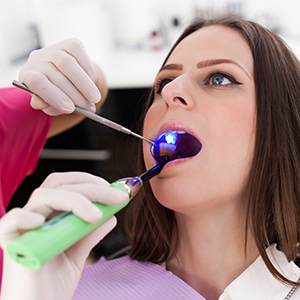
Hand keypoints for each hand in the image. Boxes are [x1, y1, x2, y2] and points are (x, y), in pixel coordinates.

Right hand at [0, 172, 127, 299]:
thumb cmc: (53, 286)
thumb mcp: (78, 254)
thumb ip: (91, 232)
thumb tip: (110, 214)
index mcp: (50, 216)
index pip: (66, 185)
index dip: (90, 181)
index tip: (114, 190)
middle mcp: (35, 218)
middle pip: (58, 186)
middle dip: (91, 187)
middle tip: (117, 197)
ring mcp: (24, 230)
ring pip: (43, 197)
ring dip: (74, 200)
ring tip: (96, 215)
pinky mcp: (12, 245)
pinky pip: (11, 222)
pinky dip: (26, 216)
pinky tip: (43, 221)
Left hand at [18, 39, 101, 115]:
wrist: (69, 80)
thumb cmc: (58, 95)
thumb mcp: (51, 104)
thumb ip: (48, 105)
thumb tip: (42, 104)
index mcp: (28, 76)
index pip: (36, 82)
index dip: (54, 96)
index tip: (70, 109)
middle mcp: (37, 60)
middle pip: (56, 75)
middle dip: (76, 95)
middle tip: (89, 108)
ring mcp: (53, 50)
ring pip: (67, 63)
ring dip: (85, 84)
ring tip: (94, 98)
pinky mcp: (68, 43)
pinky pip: (77, 50)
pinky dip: (87, 67)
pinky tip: (92, 79)